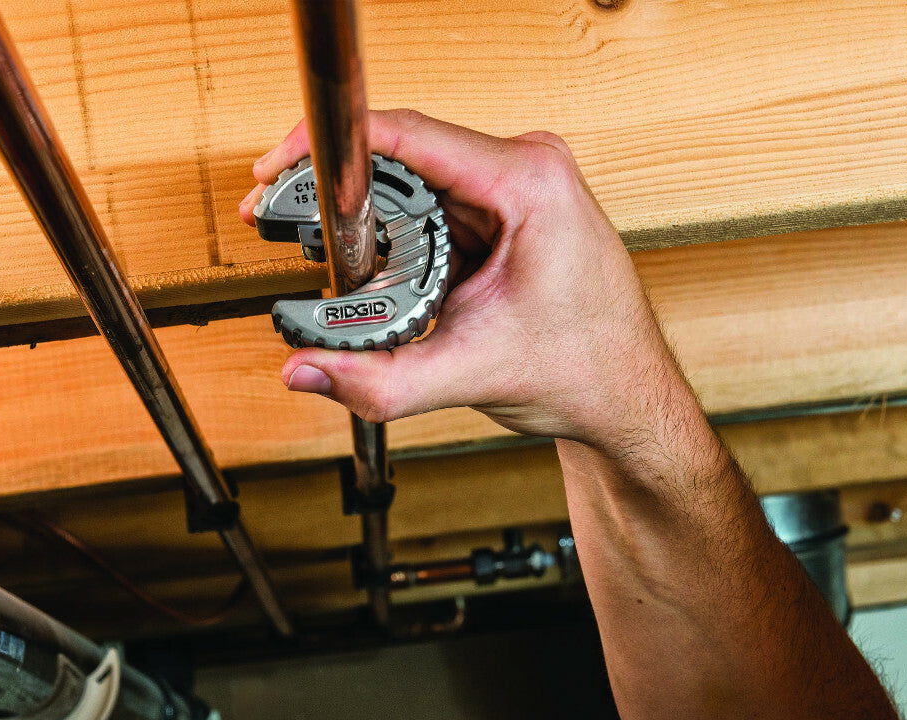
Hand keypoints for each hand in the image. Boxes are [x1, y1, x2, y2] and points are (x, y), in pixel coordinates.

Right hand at [239, 110, 685, 453]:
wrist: (625, 396)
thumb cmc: (587, 370)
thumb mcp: (469, 373)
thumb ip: (379, 380)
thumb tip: (307, 371)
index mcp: (529, 182)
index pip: (408, 135)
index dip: (330, 146)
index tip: (282, 164)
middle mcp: (526, 169)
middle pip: (402, 155)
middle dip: (337, 190)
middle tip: (281, 217)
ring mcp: (516, 186)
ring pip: (412, 182)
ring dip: (366, 216)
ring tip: (326, 254)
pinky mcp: (505, 210)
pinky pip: (432, 204)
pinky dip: (395, 233)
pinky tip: (372, 264)